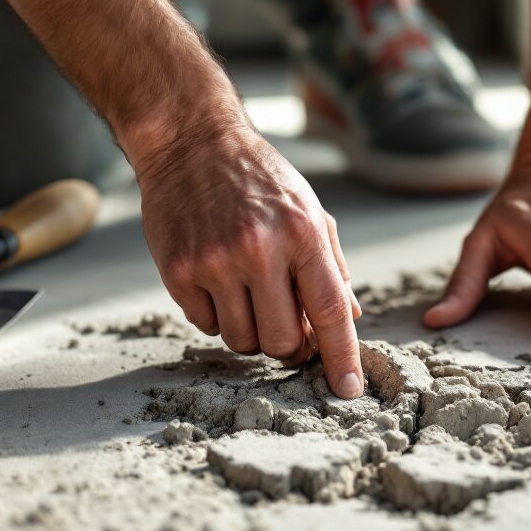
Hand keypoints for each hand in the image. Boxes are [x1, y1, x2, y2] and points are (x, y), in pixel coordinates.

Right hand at [137, 124, 363, 397]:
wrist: (191, 141)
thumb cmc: (259, 179)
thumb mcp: (309, 210)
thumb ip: (332, 266)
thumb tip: (351, 319)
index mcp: (302, 233)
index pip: (330, 311)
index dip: (341, 356)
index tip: (348, 389)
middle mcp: (260, 249)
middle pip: (283, 341)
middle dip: (289, 346)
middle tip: (286, 327)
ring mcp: (215, 261)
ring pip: (243, 341)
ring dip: (251, 331)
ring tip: (249, 293)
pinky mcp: (179, 271)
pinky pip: (207, 326)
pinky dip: (218, 315)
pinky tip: (218, 280)